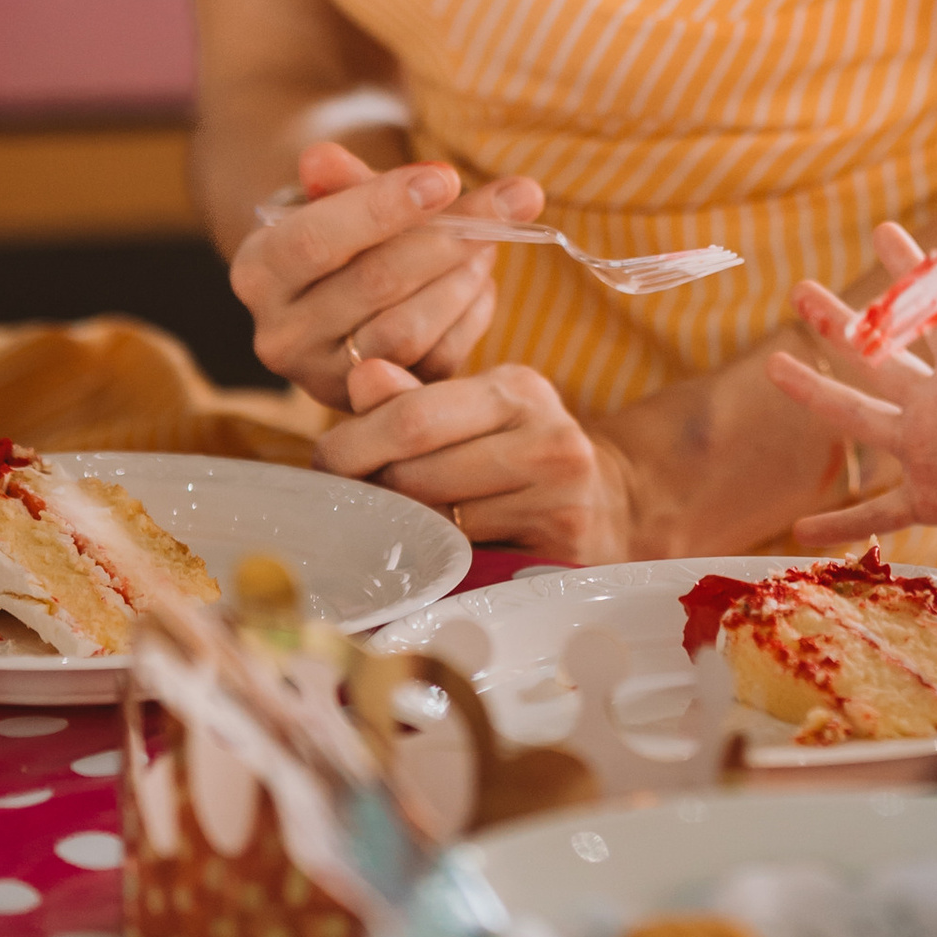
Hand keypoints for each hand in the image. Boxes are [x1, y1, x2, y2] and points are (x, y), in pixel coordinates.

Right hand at [230, 139, 524, 406]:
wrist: (338, 292)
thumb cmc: (343, 229)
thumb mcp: (334, 198)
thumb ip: (338, 179)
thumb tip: (321, 157)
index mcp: (258, 273)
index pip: (314, 240)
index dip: (382, 208)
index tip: (447, 177)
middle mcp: (280, 336)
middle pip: (374, 284)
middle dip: (451, 236)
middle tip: (517, 199)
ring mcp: (325, 379)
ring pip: (409, 329)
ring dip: (463, 276)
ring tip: (490, 239)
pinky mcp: (377, 405)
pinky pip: (437, 360)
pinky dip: (471, 313)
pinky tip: (479, 280)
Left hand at [317, 355, 635, 561]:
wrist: (609, 502)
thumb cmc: (519, 452)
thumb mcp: (476, 411)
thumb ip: (412, 396)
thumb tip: (360, 373)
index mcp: (517, 391)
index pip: (414, 417)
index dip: (355, 444)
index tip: (327, 462)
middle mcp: (548, 439)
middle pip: (417, 476)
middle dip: (369, 491)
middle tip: (348, 501)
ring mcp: (559, 499)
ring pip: (436, 525)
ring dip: (398, 529)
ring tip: (389, 524)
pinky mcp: (560, 551)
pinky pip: (466, 563)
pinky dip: (435, 561)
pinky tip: (428, 553)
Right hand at [772, 224, 936, 553]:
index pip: (933, 312)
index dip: (910, 271)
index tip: (884, 229)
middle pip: (876, 357)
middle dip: (838, 323)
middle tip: (800, 290)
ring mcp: (929, 453)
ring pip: (859, 419)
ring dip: (816, 394)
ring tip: (774, 366)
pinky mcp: (933, 501)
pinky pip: (877, 513)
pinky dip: (840, 522)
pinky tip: (799, 530)